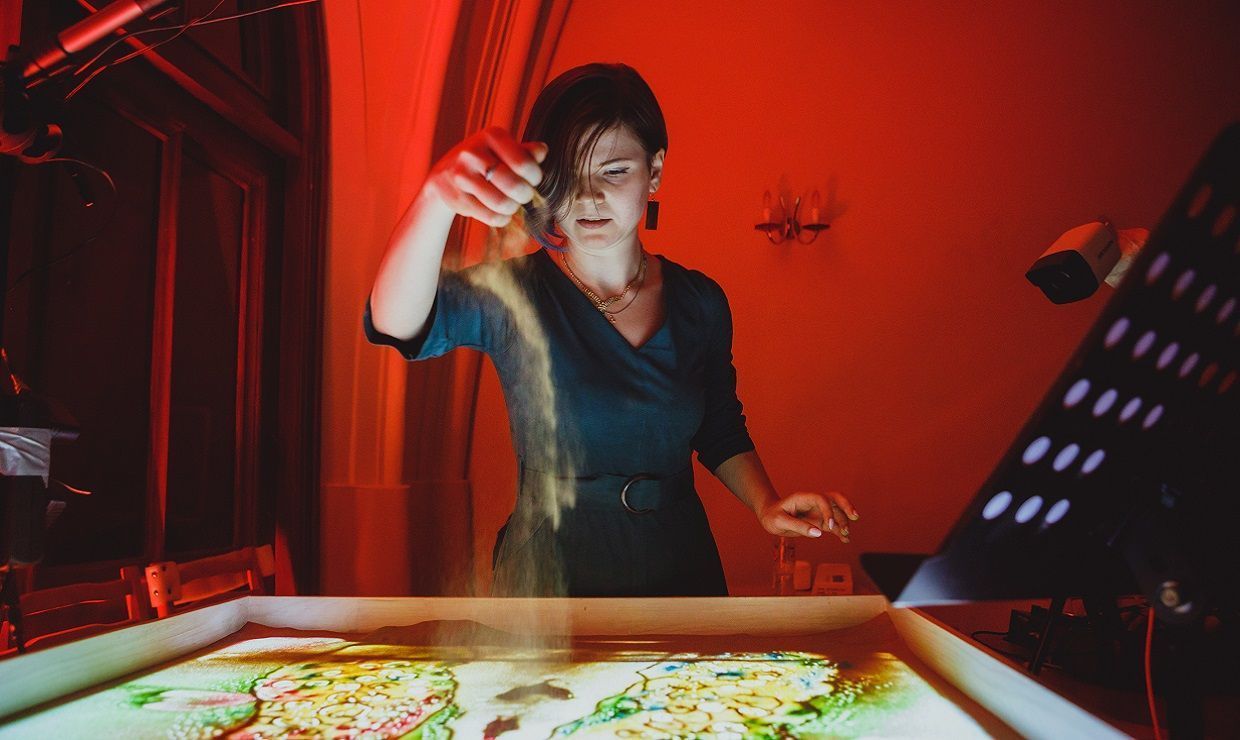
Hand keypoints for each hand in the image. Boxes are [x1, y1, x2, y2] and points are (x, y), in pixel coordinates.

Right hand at [424, 126, 546, 227]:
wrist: (445, 174)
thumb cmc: (485, 161)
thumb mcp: (504, 150)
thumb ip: (525, 152)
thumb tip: (543, 150)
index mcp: (491, 136)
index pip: (523, 163)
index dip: (535, 177)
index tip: (533, 180)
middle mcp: (473, 153)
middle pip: (513, 185)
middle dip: (525, 195)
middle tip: (524, 196)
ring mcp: (461, 175)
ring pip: (501, 204)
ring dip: (513, 208)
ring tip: (512, 205)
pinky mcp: (456, 197)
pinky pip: (490, 216)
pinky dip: (501, 219)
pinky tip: (501, 213)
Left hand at [758, 491, 858, 542]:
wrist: (769, 517)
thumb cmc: (773, 517)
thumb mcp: (780, 521)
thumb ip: (798, 526)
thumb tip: (818, 533)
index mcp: (804, 498)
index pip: (822, 499)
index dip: (828, 511)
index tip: (829, 526)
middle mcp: (814, 503)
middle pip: (835, 499)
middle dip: (847, 506)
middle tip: (854, 517)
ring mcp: (818, 512)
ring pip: (837, 513)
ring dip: (844, 522)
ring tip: (846, 535)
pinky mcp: (819, 521)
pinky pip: (833, 525)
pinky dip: (840, 531)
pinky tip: (845, 540)